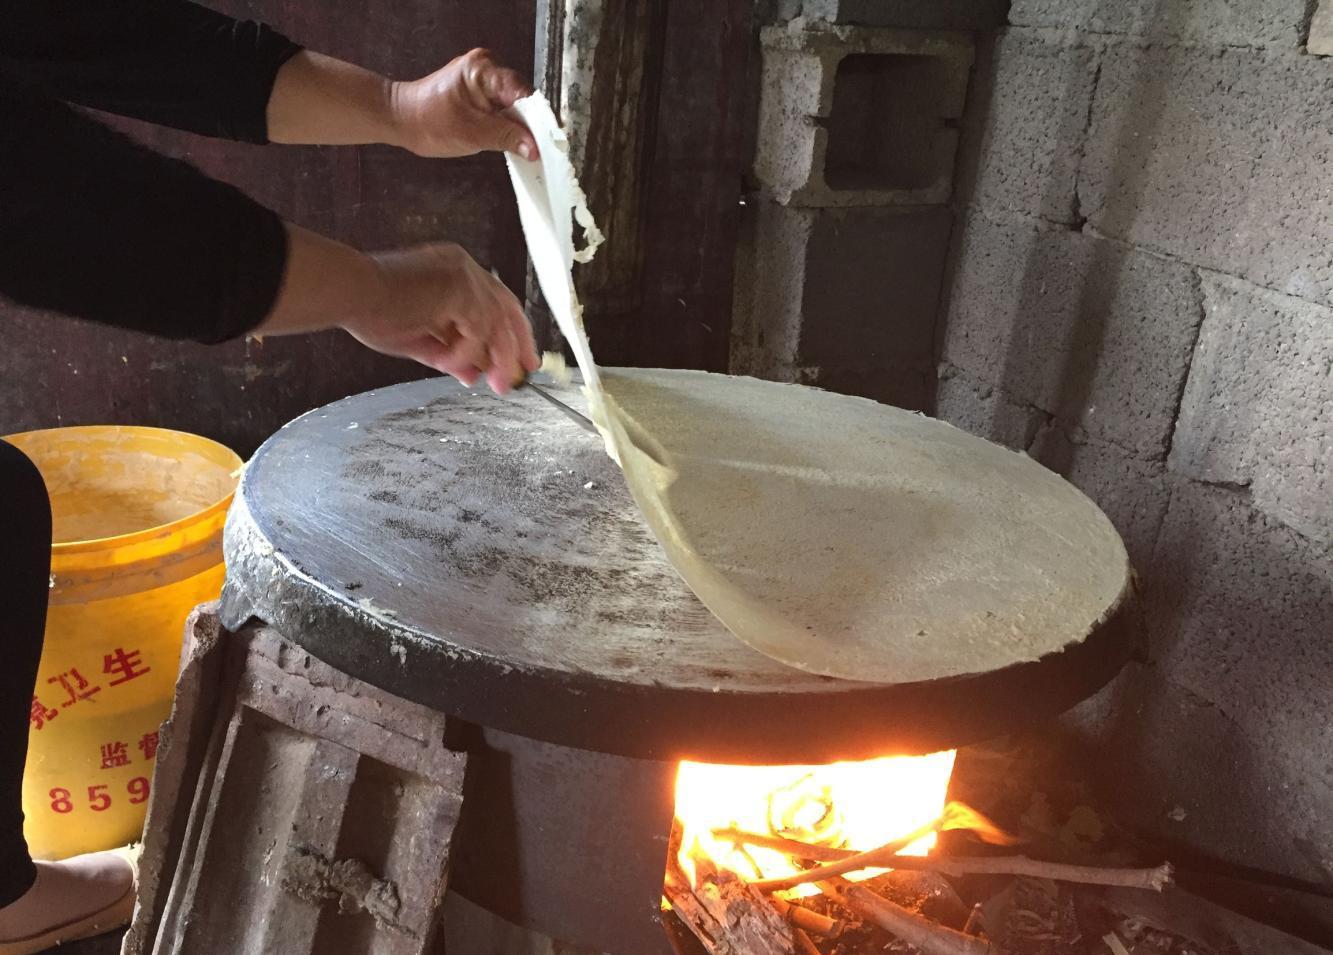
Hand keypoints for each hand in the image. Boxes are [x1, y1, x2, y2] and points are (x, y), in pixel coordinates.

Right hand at [345, 242, 539, 393]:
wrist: (349, 292)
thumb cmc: (370, 310)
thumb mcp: (419, 339)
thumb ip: (450, 354)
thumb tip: (473, 375)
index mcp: (455, 272)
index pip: (496, 302)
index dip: (510, 334)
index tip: (518, 361)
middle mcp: (464, 267)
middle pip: (507, 309)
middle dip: (517, 347)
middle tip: (518, 378)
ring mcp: (464, 275)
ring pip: (497, 324)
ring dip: (495, 359)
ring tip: (490, 383)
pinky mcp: (459, 287)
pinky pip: (477, 331)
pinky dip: (464, 353)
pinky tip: (443, 361)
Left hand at [390, 49, 538, 159]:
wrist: (402, 120)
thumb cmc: (429, 123)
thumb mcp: (471, 134)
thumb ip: (506, 137)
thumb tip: (534, 148)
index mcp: (483, 69)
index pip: (521, 92)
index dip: (536, 118)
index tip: (547, 141)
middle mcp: (487, 67)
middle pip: (521, 98)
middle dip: (529, 124)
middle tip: (540, 149)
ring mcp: (485, 79)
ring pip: (514, 106)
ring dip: (519, 127)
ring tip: (529, 148)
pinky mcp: (482, 93)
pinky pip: (504, 109)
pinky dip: (508, 125)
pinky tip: (515, 141)